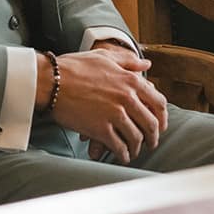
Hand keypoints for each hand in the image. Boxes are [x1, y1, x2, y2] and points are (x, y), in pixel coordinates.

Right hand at [38, 48, 168, 163]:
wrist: (51, 81)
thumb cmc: (74, 67)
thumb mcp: (104, 57)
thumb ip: (128, 62)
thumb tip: (146, 64)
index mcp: (131, 81)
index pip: (158, 102)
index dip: (162, 117)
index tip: (160, 125)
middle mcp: (127, 98)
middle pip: (151, 124)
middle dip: (153, 137)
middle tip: (151, 143)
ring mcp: (114, 114)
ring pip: (136, 138)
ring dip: (137, 148)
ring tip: (134, 151)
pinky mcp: (100, 129)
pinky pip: (119, 146)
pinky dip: (123, 154)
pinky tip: (122, 156)